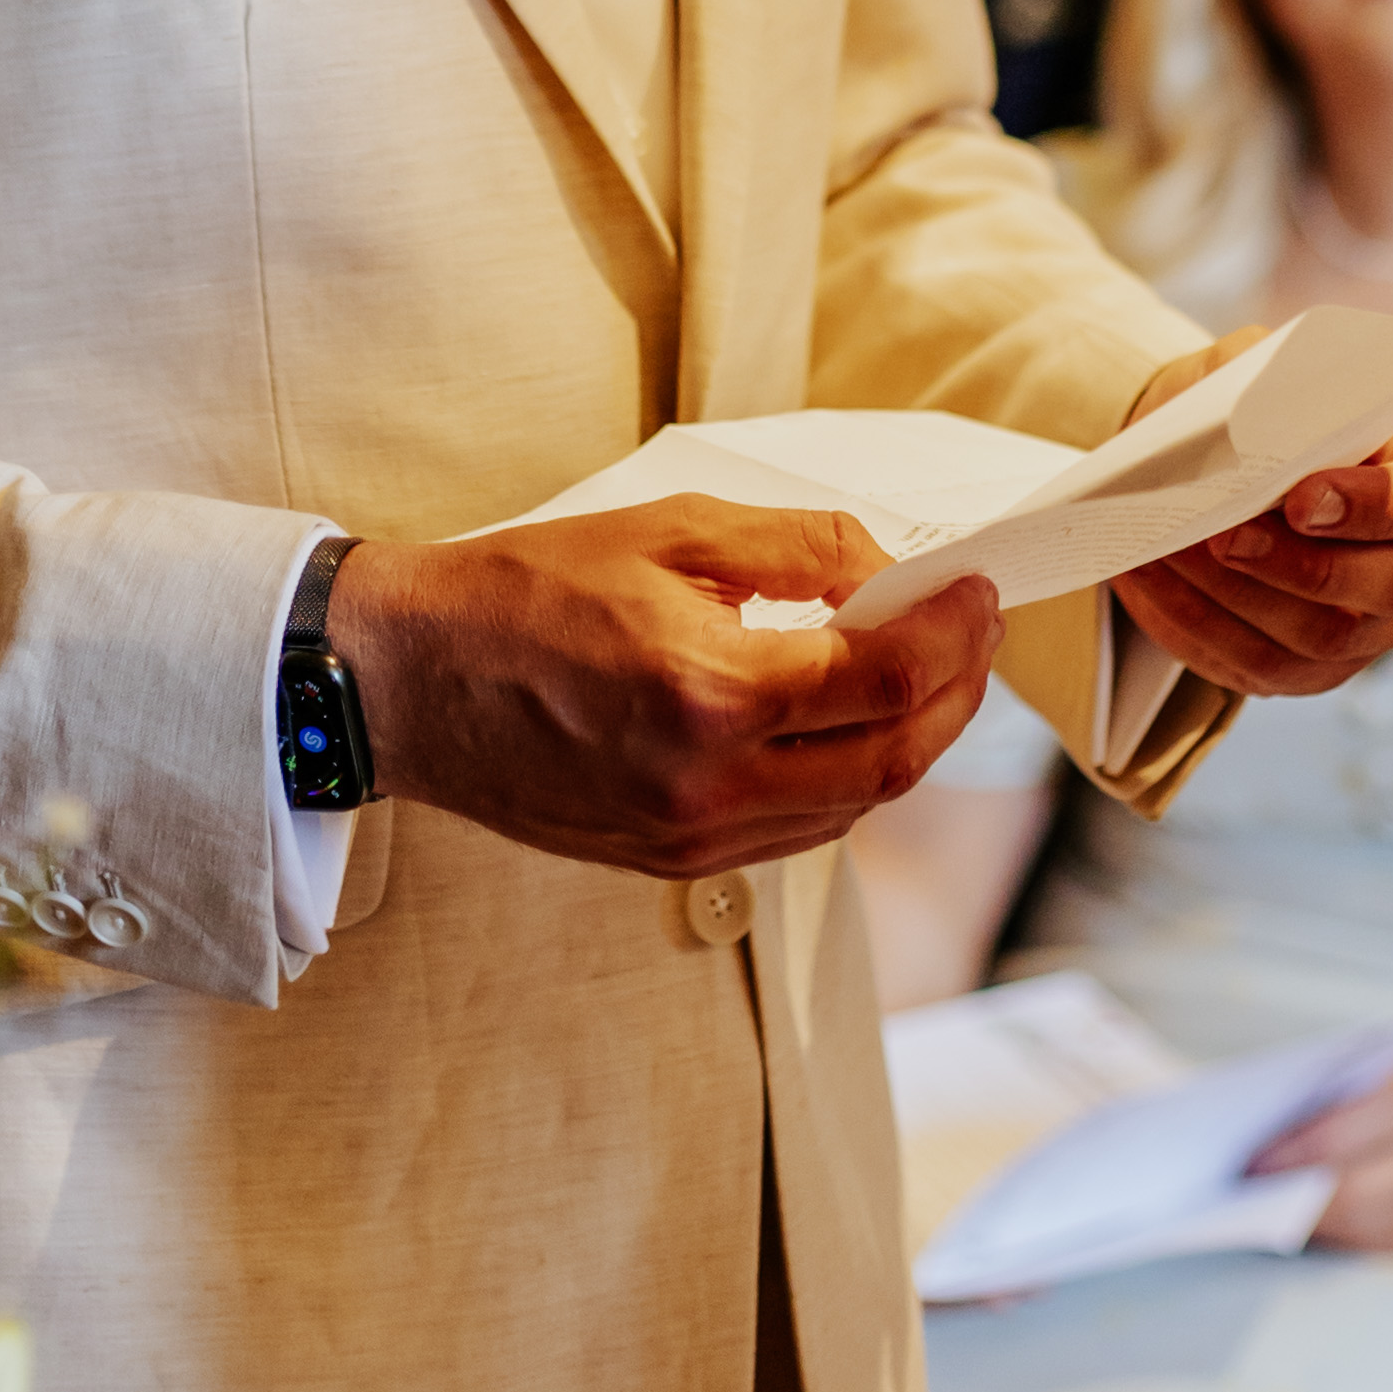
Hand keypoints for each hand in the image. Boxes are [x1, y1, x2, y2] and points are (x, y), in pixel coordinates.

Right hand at [329, 505, 1000, 883]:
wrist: (413, 681)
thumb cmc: (527, 590)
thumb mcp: (670, 531)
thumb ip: (797, 548)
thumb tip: (890, 574)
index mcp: (708, 692)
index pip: (882, 679)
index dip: (953, 634)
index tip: (979, 590)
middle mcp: (708, 785)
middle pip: (890, 763)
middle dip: (953, 696)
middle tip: (969, 633)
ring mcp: (690, 838)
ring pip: (851, 809)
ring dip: (906, 744)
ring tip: (918, 672)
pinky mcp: (671, 860)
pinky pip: (797, 834)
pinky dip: (844, 780)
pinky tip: (841, 724)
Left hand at [1115, 334, 1392, 700]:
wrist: (1231, 456)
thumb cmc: (1265, 403)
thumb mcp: (1268, 363)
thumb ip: (1262, 376)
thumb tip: (1231, 419)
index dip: (1378, 504)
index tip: (1301, 498)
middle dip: (1300, 566)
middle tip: (1223, 536)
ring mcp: (1379, 623)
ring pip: (1323, 637)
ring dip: (1235, 599)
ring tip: (1166, 554)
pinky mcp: (1320, 666)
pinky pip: (1265, 669)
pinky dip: (1198, 627)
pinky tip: (1149, 584)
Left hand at [1260, 1057, 1392, 1253]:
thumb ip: (1340, 1099)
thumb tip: (1268, 1123)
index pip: (1331, 1138)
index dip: (1281, 1152)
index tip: (1241, 1153)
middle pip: (1336, 1193)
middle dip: (1281, 1191)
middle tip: (1236, 1185)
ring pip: (1345, 1227)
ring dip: (1296, 1217)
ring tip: (1253, 1202)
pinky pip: (1363, 1243)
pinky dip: (1327, 1229)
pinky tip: (1296, 1216)